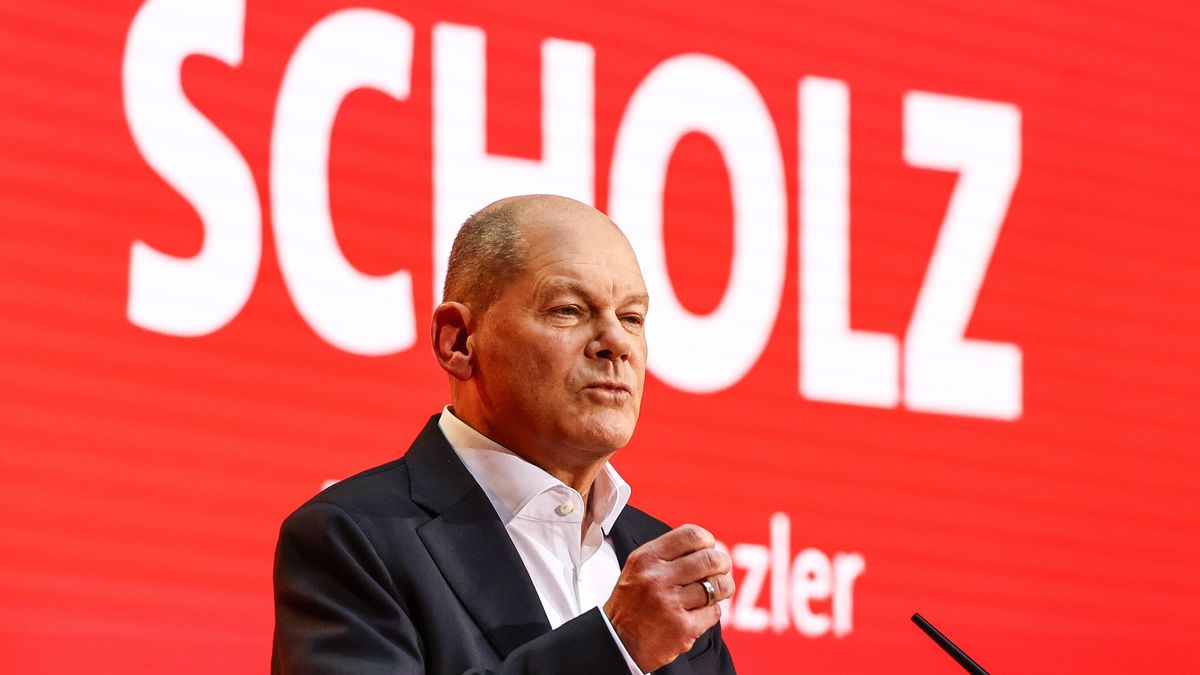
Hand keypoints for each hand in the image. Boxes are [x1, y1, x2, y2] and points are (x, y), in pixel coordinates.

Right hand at [603, 524, 733, 671]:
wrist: (617, 643)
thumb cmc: (632, 604)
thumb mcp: (638, 568)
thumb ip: (667, 555)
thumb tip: (706, 546)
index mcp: (646, 558)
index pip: (691, 535)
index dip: (707, 540)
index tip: (709, 548)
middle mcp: (657, 579)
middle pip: (710, 559)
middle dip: (722, 563)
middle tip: (721, 569)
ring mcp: (670, 604)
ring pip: (717, 586)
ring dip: (723, 588)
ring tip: (718, 591)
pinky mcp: (683, 628)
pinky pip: (714, 612)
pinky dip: (711, 612)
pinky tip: (700, 613)